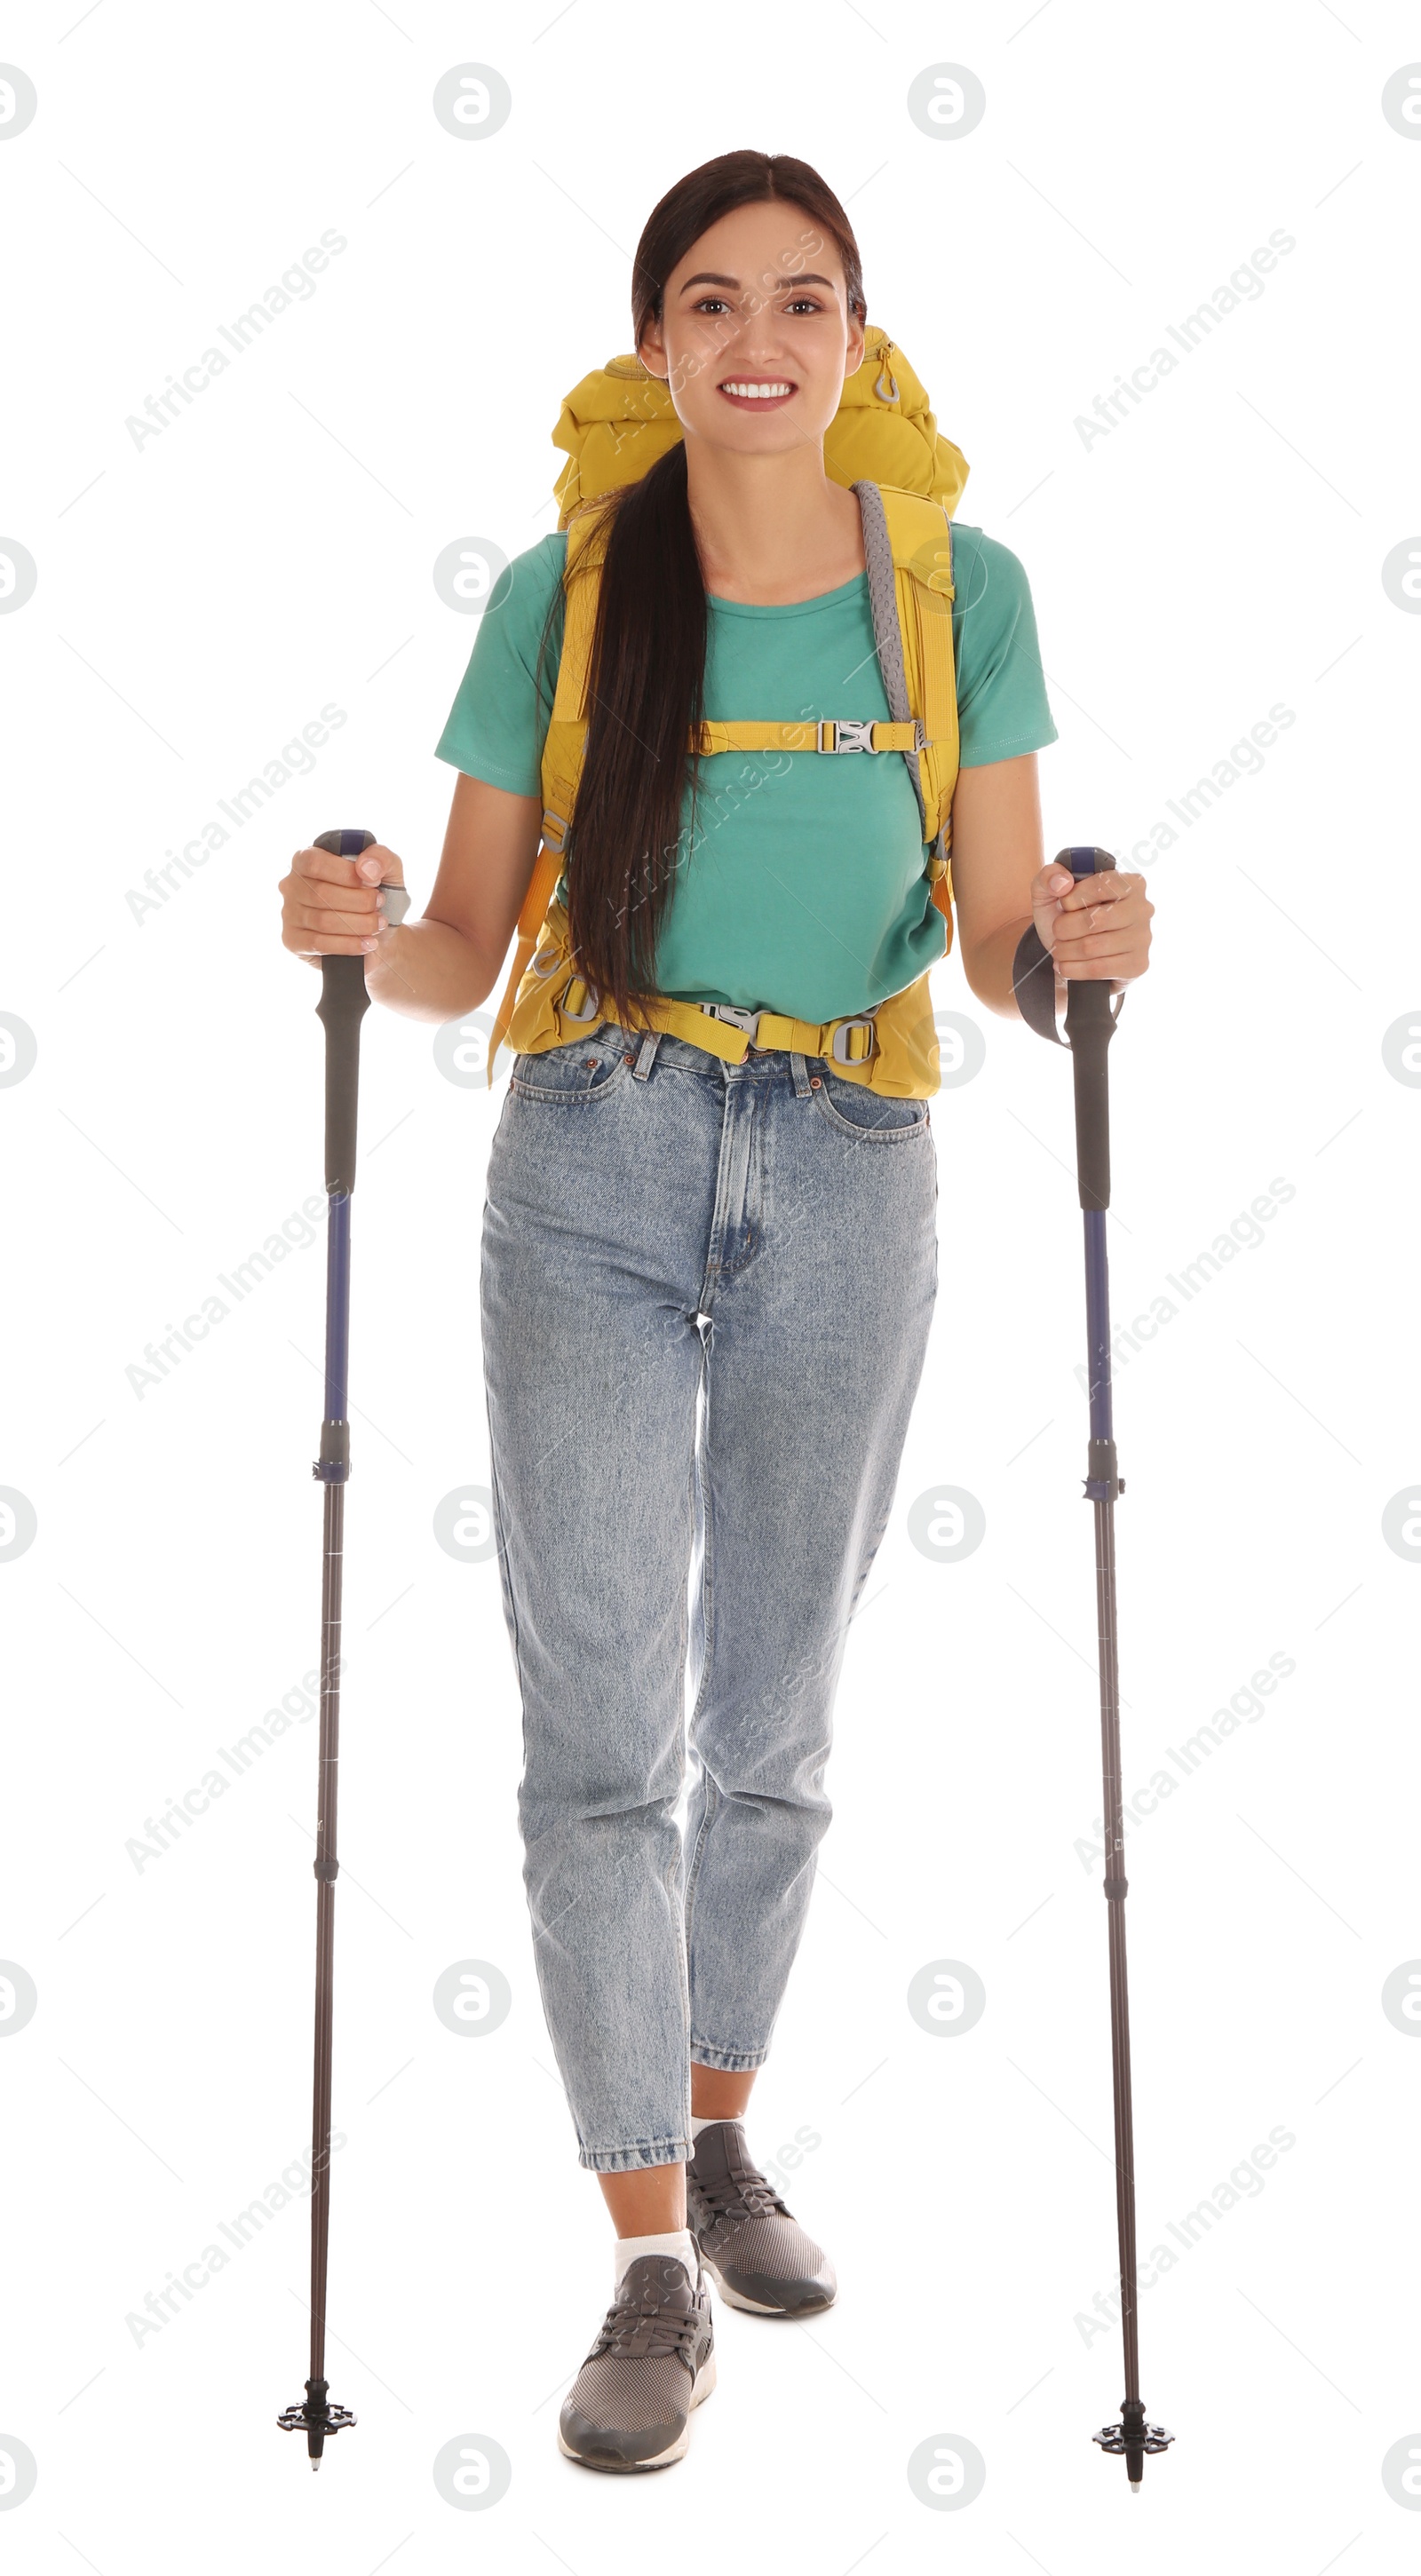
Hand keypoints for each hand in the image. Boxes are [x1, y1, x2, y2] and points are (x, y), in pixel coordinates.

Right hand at [279, 841, 406, 965]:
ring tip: (378, 924)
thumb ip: (380, 857)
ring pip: (323, 920)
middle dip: (359, 902)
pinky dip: (348, 945)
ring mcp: (289, 913)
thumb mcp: (387, 869)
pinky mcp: (293, 941)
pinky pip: (318, 943)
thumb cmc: (378, 895)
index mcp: (306, 859)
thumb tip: (365, 868)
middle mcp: (292, 885)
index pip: (315, 862)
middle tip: (380, 906)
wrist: (381, 931)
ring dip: (358, 924)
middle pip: (321, 893)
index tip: (373, 882)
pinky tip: (368, 943)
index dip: (346, 874)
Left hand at [1029, 860, 1152, 995]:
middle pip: (1096, 920)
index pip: (1101, 885)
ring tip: (1058, 948)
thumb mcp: (1050, 891)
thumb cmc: (1066, 917)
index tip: (1063, 905)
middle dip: (1065, 928)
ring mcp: (1143, 938)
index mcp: (1130, 883)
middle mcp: (1143, 908)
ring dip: (1065, 950)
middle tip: (1057, 931)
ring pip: (1093, 946)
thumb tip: (1063, 882)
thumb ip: (1049, 876)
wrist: (1071, 952)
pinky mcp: (1138, 964)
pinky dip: (1073, 969)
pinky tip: (1066, 965)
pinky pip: (1099, 969)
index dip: (1073, 898)